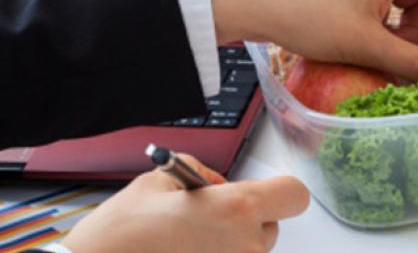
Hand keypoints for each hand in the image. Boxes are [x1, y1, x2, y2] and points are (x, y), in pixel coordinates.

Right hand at [61, 154, 308, 252]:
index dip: (279, 189)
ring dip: (231, 243)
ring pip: (252, 251)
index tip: (264, 190)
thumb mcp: (160, 179)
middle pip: (271, 226)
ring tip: (190, 239)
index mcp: (237, 209)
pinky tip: (187, 252)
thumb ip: (201, 173)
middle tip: (206, 217)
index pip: (294, 195)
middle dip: (246, 218)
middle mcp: (246, 247)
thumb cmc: (123, 232)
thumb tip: (216, 184)